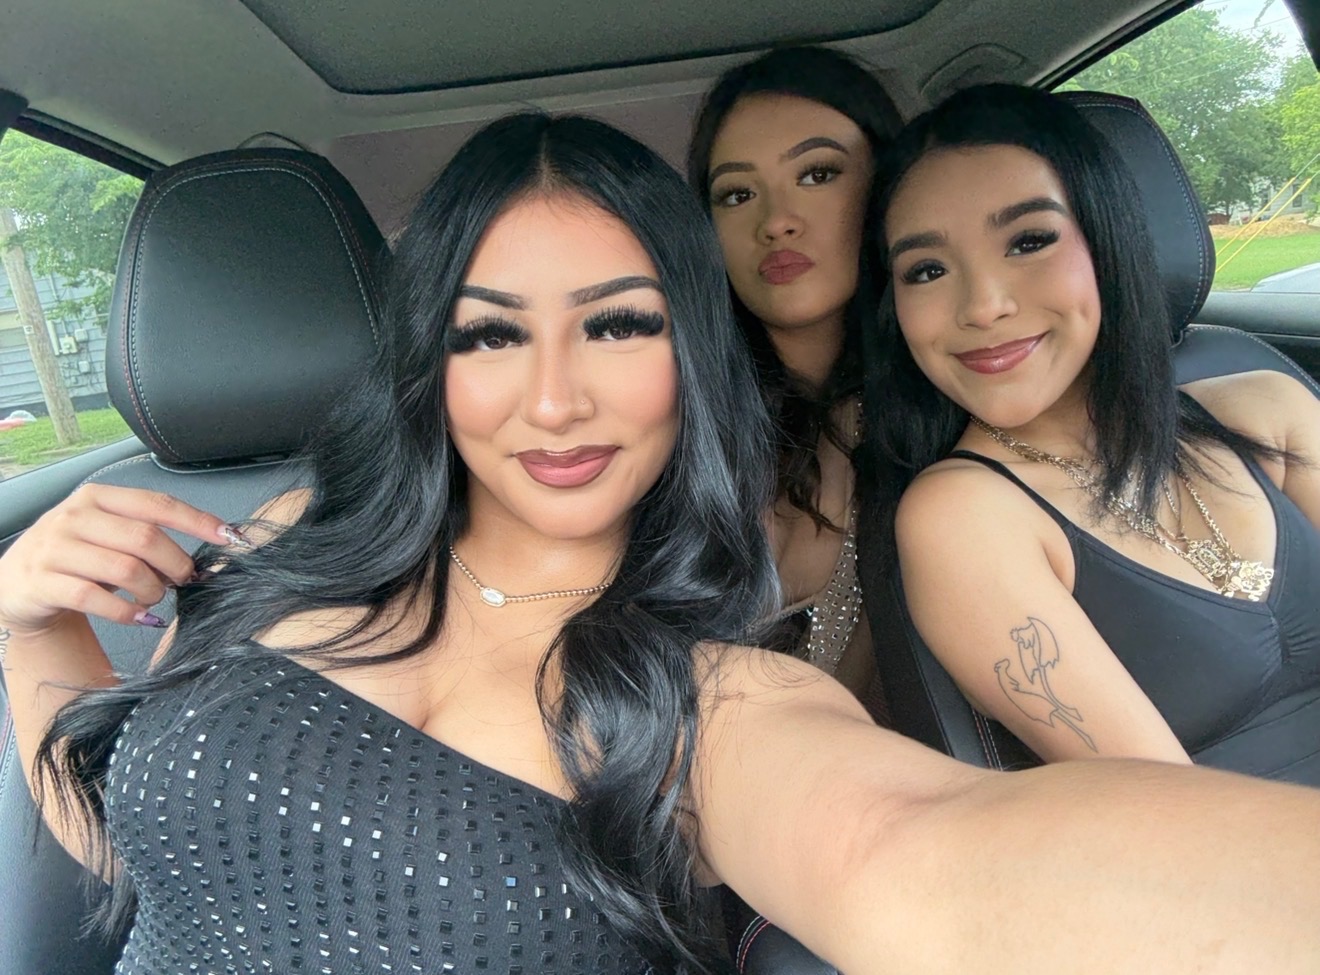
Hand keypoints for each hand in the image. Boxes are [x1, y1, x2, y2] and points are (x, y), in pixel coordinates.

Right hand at [0, 484, 243, 637]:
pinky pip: (96, 598)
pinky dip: (128, 612)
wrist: (17, 585)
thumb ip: (148, 535)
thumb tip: (206, 550)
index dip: (198, 521)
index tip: (231, 538)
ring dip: (153, 590)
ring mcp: (55, 548)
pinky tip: (140, 617)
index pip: (158, 504)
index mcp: (98, 497)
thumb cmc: (78, 558)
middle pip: (145, 538)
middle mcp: (74, 516)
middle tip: (184, 580)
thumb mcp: (109, 535)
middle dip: (176, 564)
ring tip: (155, 598)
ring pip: (125, 569)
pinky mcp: (41, 582)